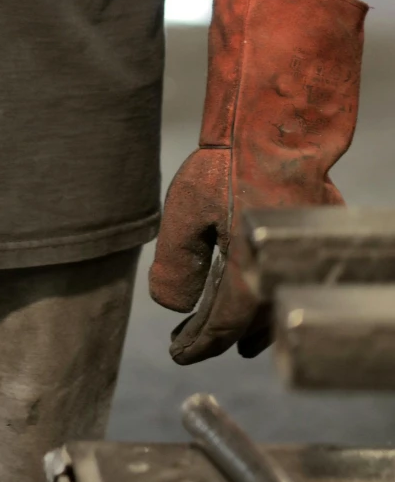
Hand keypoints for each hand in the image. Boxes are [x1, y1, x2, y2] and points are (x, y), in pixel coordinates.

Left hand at [150, 0, 365, 363]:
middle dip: (227, 339)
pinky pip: (290, 276)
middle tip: (204, 346)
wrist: (278, 127)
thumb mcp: (184, 214)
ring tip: (238, 334)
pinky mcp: (310, 230)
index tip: (180, 354)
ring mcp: (298, 253)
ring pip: (276, 303)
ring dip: (255, 321)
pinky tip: (263, 283)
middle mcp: (278, 274)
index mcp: (248, 276)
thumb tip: (172, 305)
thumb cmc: (230, 164)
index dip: (198, 345)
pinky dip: (273, 289)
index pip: (220, 328)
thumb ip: (176, 265)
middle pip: (253, 324)